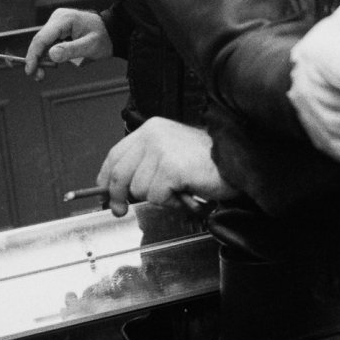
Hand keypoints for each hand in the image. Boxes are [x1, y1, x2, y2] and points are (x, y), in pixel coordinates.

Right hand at [25, 7, 111, 79]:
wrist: (112, 32)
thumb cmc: (104, 37)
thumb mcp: (90, 46)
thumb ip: (71, 50)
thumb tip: (51, 55)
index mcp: (64, 19)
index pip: (41, 38)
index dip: (33, 55)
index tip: (31, 70)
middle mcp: (57, 18)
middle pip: (39, 41)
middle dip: (36, 59)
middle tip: (37, 76)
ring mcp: (57, 23)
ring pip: (42, 43)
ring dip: (40, 59)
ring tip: (41, 74)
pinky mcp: (58, 30)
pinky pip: (48, 43)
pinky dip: (47, 55)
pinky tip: (48, 64)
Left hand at [95, 118, 236, 216]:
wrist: (235, 161)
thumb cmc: (205, 162)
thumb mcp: (169, 154)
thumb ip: (144, 164)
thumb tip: (117, 190)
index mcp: (152, 129)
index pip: (115, 155)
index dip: (105, 179)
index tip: (104, 195)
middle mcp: (154, 135)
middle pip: (119, 174)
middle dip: (118, 197)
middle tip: (122, 210)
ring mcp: (162, 150)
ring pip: (138, 189)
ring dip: (157, 197)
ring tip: (176, 190)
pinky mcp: (171, 168)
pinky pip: (156, 196)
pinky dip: (169, 201)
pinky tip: (184, 192)